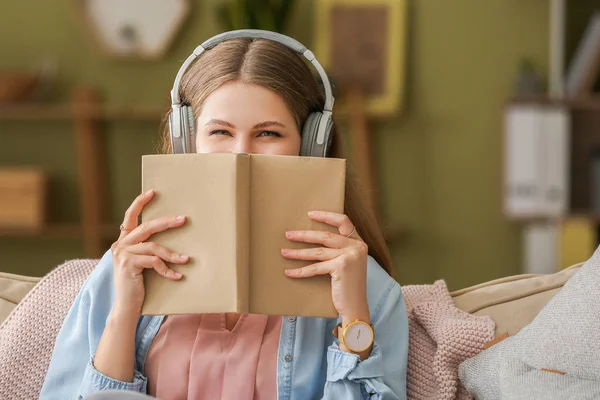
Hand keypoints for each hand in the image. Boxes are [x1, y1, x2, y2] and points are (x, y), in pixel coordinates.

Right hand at [110, 189, 188, 315]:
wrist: (126, 307)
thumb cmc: (137, 285)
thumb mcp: (141, 263)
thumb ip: (147, 250)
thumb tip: (170, 238)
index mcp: (123, 242)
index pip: (129, 217)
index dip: (139, 203)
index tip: (152, 192)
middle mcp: (120, 245)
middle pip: (147, 227)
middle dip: (167, 222)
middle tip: (183, 219)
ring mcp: (123, 254)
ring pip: (154, 246)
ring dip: (172, 253)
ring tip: (186, 259)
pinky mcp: (128, 265)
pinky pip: (154, 262)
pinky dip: (168, 269)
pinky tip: (177, 276)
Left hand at [281, 211, 369, 324]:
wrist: (356, 307)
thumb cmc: (348, 287)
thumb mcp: (348, 263)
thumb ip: (339, 250)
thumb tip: (314, 239)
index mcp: (359, 243)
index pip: (343, 221)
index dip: (326, 216)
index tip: (310, 214)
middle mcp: (356, 247)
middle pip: (325, 236)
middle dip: (304, 235)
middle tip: (288, 235)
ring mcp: (349, 256)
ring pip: (317, 252)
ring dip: (298, 252)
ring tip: (284, 252)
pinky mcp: (341, 267)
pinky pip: (315, 267)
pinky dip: (301, 271)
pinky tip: (289, 272)